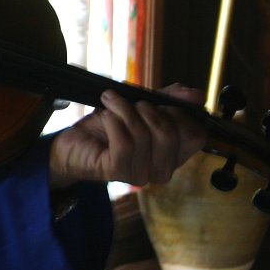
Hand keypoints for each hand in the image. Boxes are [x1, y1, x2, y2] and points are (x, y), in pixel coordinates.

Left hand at [48, 83, 206, 188]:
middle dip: (147, 109)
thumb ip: (169, 100)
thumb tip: (196, 94)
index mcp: (173, 155)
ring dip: (124, 110)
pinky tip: (105, 117)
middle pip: (170, 133)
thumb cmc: (107, 127)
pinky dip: (113, 121)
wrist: (72, 143)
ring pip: (143, 134)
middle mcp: (162, 170)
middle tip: (129, 103)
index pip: (196, 135)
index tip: (155, 102)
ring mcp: (140, 175)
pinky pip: (124, 142)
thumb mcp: (141, 108)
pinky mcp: (117, 172)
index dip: (177, 112)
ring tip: (110, 103)